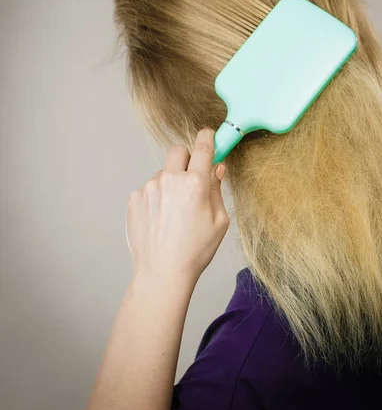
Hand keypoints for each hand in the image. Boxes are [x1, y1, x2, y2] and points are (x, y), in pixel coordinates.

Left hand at [125, 128, 228, 284]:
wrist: (161, 273)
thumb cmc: (194, 250)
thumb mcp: (219, 221)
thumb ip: (216, 189)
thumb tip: (216, 168)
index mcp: (195, 183)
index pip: (202, 147)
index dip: (207, 137)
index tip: (208, 136)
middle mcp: (170, 180)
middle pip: (177, 151)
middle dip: (186, 159)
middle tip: (191, 179)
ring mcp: (149, 188)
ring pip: (163, 174)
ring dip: (170, 184)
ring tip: (174, 214)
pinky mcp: (134, 198)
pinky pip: (149, 189)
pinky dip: (156, 198)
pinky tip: (160, 220)